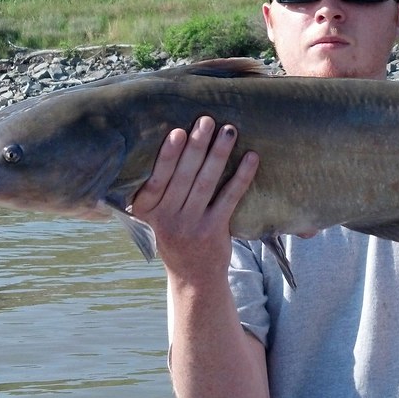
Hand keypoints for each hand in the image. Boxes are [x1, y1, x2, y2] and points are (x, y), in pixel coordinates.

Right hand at [130, 116, 258, 283]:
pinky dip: (241, 176)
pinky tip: (251, 158)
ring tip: (229, 131)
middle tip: (207, 120)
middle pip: (183, 176)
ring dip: (219, 154)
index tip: (177, 131)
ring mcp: (191, 226)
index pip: (155, 180)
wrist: (192, 277)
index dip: (167, 156)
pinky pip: (229, 198)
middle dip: (197, 146)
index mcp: (146, 211)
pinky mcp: (214, 231)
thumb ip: (155, 189)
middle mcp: (166, 219)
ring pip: (206, 183)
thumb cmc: (174, 233)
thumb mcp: (154, 216)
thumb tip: (169, 139)